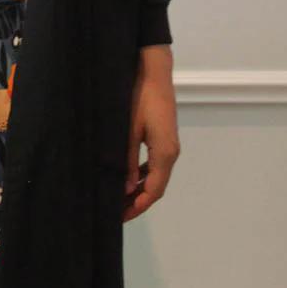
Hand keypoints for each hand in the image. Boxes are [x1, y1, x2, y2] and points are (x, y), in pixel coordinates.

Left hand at [122, 45, 179, 221]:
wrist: (153, 70)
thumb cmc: (140, 97)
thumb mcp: (129, 130)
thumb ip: (126, 160)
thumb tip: (125, 188)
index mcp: (164, 153)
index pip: (153, 190)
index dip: (138, 206)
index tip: (120, 217)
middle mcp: (171, 152)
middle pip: (156, 186)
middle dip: (137, 200)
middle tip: (116, 211)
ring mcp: (169, 144)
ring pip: (155, 175)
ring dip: (140, 188)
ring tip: (119, 197)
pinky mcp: (164, 135)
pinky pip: (154, 162)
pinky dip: (142, 173)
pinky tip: (127, 175)